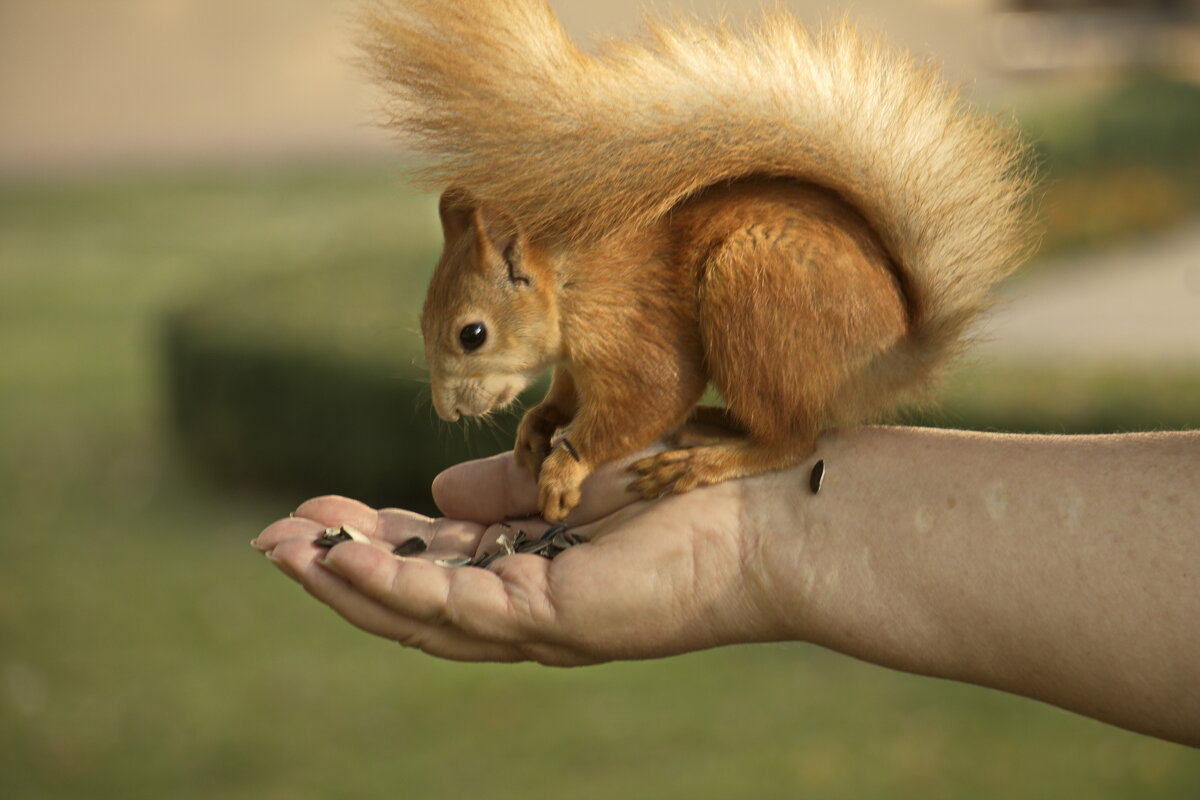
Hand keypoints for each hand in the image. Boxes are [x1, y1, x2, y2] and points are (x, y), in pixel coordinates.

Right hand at [252, 449, 808, 664]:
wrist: (771, 509)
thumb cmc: (685, 484)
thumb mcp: (568, 472)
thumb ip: (503, 486)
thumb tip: (434, 489)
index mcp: (531, 566)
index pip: (433, 560)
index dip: (368, 540)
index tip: (312, 512)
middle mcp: (528, 606)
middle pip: (411, 597)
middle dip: (338, 570)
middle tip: (270, 540)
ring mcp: (539, 621)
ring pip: (419, 613)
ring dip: (346, 585)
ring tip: (284, 553)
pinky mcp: (554, 619)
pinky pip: (455, 605)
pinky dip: (391, 584)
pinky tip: (340, 559)